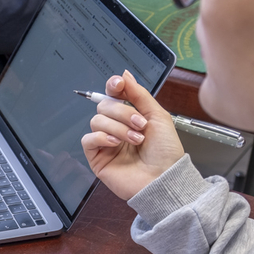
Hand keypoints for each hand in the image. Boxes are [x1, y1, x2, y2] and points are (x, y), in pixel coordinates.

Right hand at [81, 70, 185, 200]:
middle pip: (103, 106)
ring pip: (97, 121)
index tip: (118, 85)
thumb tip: (124, 75)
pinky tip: (116, 143)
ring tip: (135, 139)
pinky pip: (88, 139)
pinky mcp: (97, 158)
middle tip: (140, 124)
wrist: (164, 178)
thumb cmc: (166, 152)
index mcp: (130, 116)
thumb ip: (139, 94)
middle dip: (122, 112)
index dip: (113, 86)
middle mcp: (116, 127)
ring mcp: (106, 143)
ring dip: (117, 127)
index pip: (113, 95)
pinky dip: (102, 137)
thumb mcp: (157, 115)